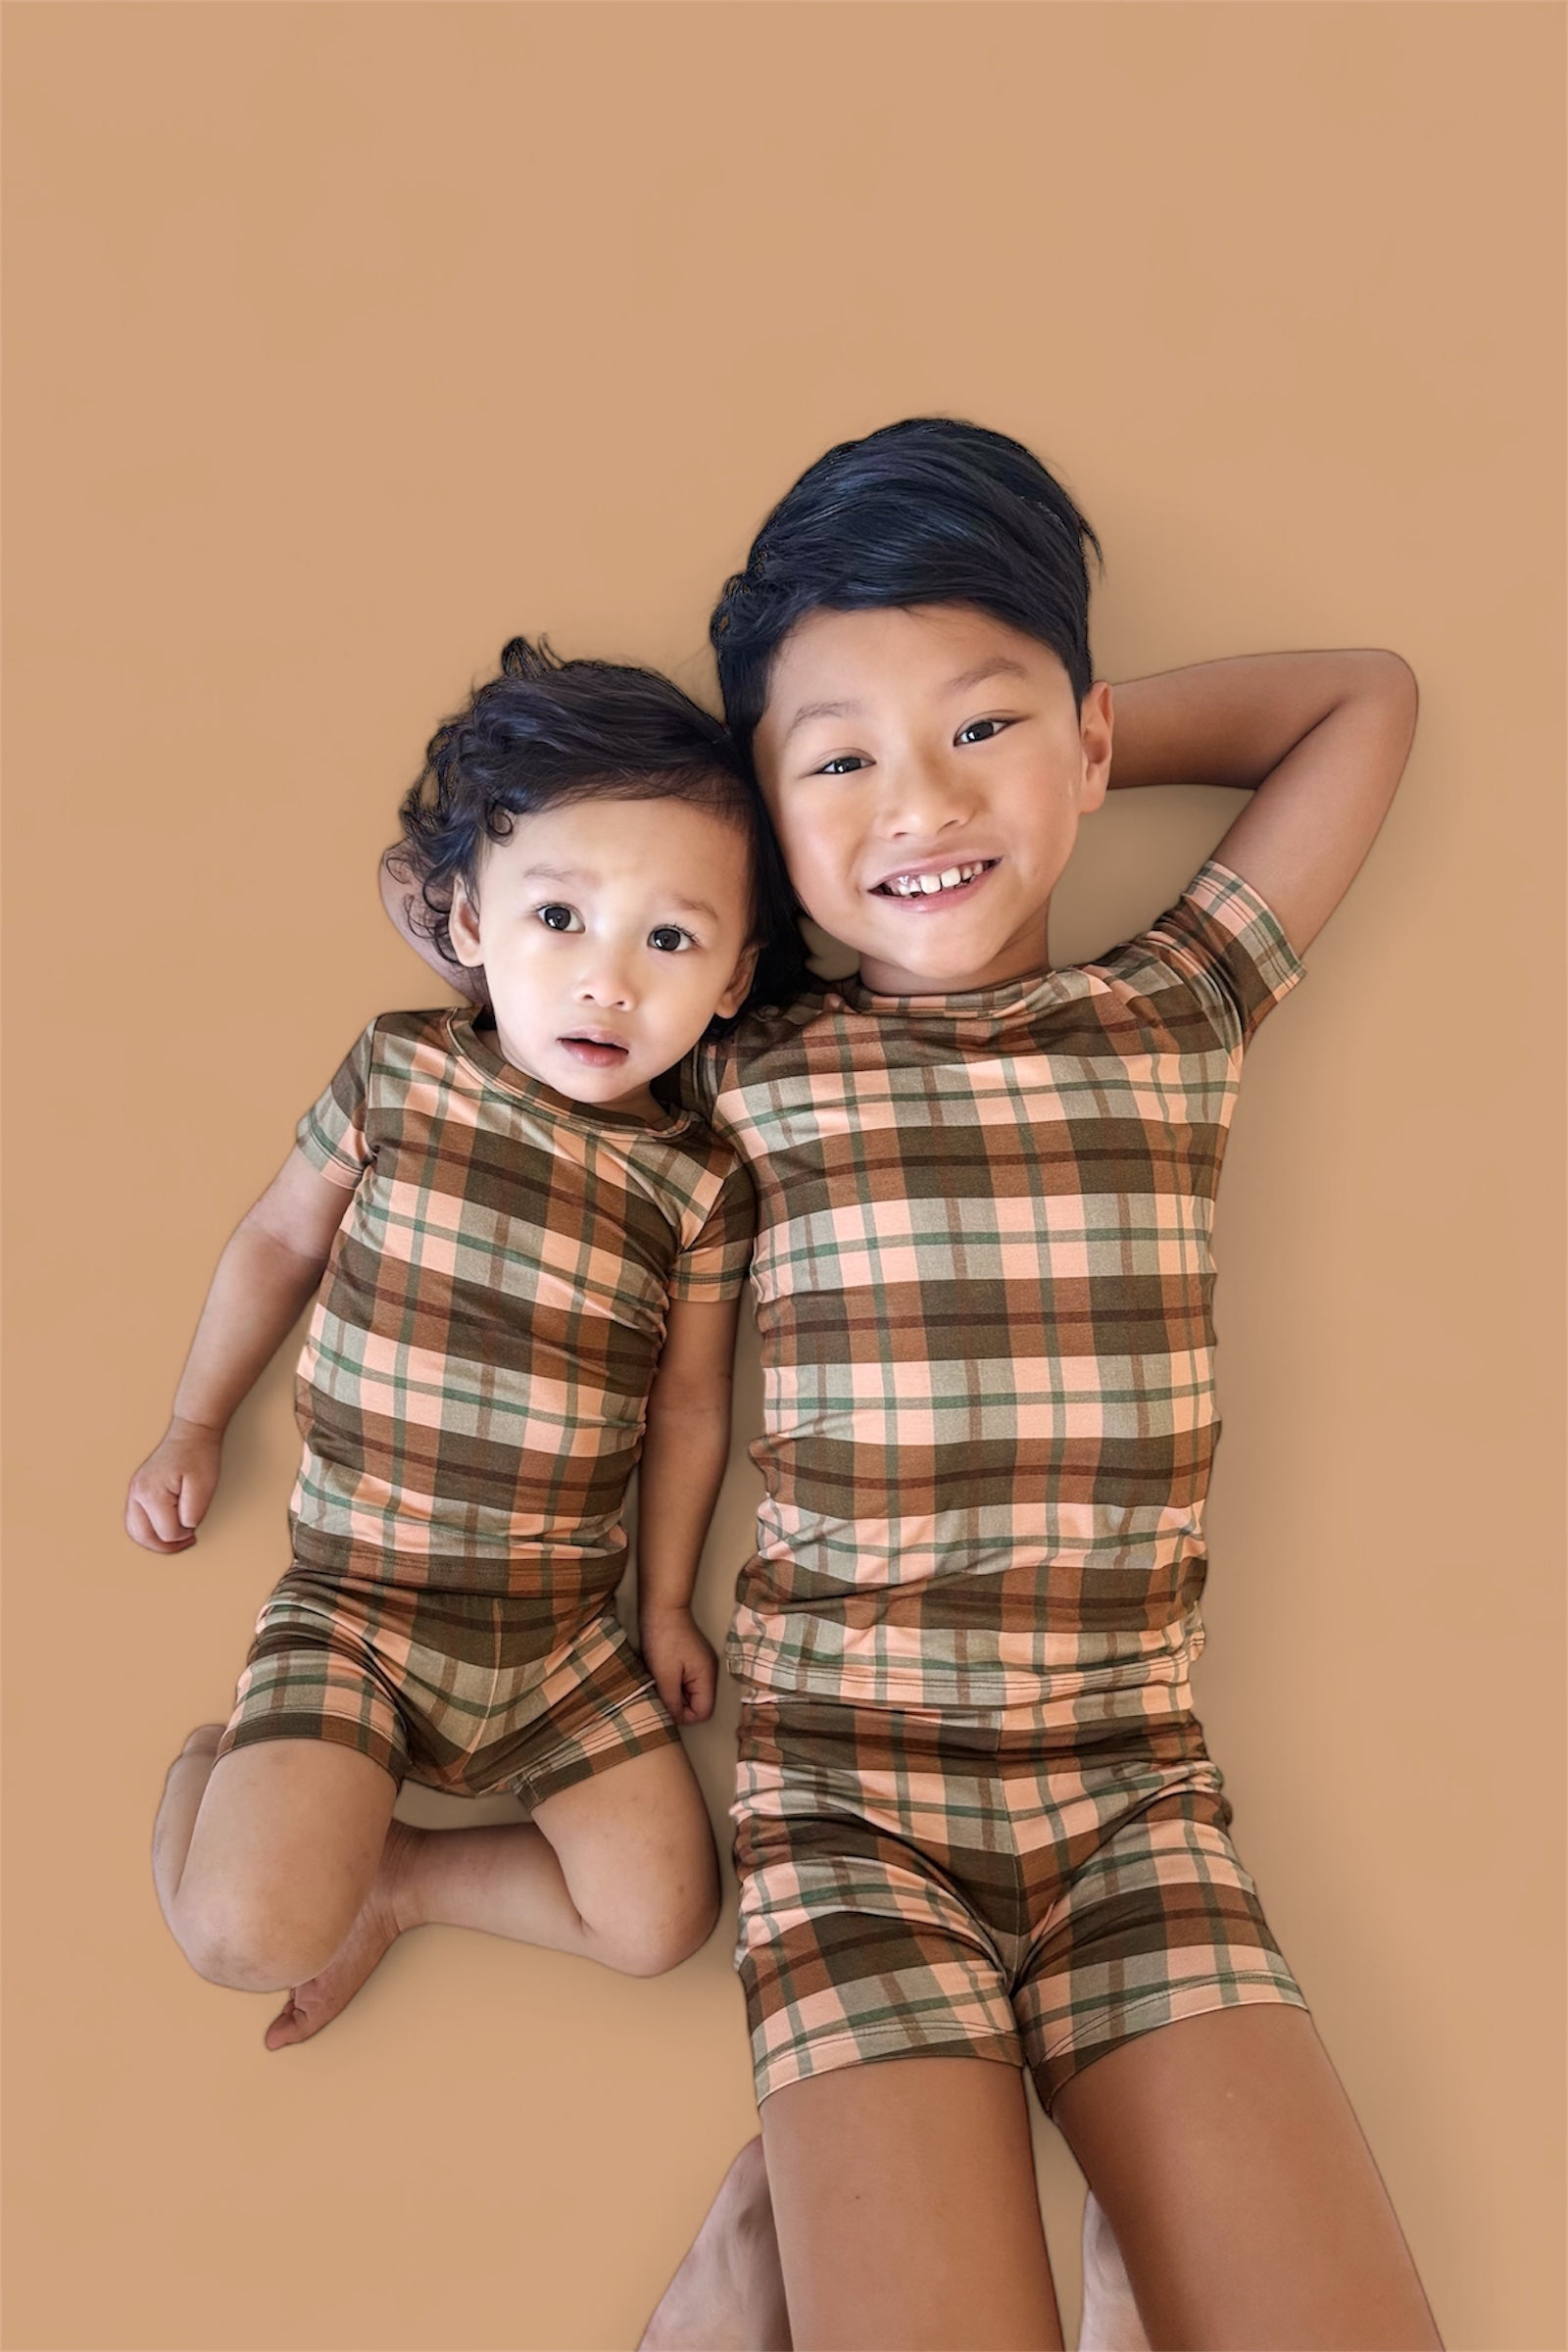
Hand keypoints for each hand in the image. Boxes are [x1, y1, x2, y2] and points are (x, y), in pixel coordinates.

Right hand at [125, 1419, 222, 1553]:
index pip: (167, 1532)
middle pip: (143, 1536)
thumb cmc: (199, 1455)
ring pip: (135, 1530)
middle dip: (166, 1546)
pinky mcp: (138, 1489)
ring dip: (154, 1540)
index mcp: (151, 1494)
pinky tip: (165, 1527)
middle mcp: (137, 1493)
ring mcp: (134, 1491)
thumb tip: (183, 1529)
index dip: (185, 1534)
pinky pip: (136, 1519)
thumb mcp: (204, 1487)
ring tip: (174, 1539)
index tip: (196, 1526)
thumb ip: (193, 1514)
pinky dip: (149, 1528)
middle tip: (185, 1544)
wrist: (192, 1432)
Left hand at [639, 1604, 717, 1724]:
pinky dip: (672, 1681)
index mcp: (707, 1677)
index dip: (683, 1715)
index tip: (665, 1704)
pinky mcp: (692, 1658)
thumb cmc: (664, 1637)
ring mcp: (701, 1664)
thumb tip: (674, 1719)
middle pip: (697, 1703)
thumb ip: (671, 1702)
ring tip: (659, 1678)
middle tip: (659, 1689)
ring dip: (673, 1691)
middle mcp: (709, 1671)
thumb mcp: (664, 1676)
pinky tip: (661, 1671)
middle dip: (677, 1702)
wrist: (662, 1608)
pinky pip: (685, 1680)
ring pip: (689, 1692)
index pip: (703, 1712)